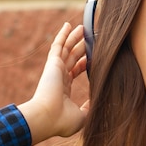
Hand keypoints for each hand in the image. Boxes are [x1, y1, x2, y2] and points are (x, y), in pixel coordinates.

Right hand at [18, 23, 89, 144]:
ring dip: (74, 38)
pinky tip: (69, 25)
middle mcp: (59, 77)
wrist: (48, 117)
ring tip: (83, 28)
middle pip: (72, 57)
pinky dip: (63, 34)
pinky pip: (59, 45)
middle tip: (91, 38)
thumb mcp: (82, 116)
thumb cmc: (62, 121)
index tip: (93, 58)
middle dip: (81, 47)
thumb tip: (97, 102)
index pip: (74, 71)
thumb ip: (89, 108)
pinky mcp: (53, 63)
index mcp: (63, 89)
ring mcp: (55, 69)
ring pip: (67, 49)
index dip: (84, 64)